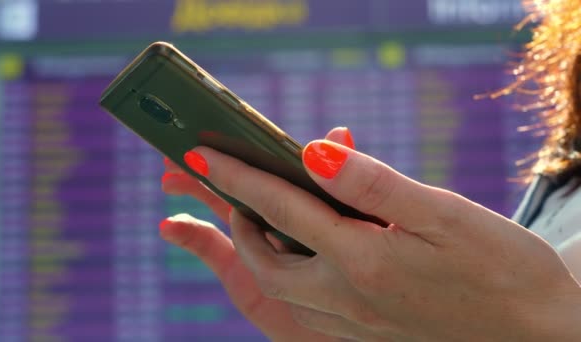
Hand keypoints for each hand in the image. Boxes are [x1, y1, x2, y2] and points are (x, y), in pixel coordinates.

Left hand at [182, 139, 580, 340]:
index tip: (204, 156)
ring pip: (284, 292)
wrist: (541, 337)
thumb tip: (315, 151)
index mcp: (365, 261)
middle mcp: (351, 298)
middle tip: (232, 191)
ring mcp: (358, 323)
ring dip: (261, 254)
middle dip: (239, 223)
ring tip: (260, 221)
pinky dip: (291, 279)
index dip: (239, 179)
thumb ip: (374, 184)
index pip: (283, 210)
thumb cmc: (504, 271)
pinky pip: (309, 310)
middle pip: (268, 262)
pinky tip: (304, 260)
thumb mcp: (446, 214)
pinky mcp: (371, 334)